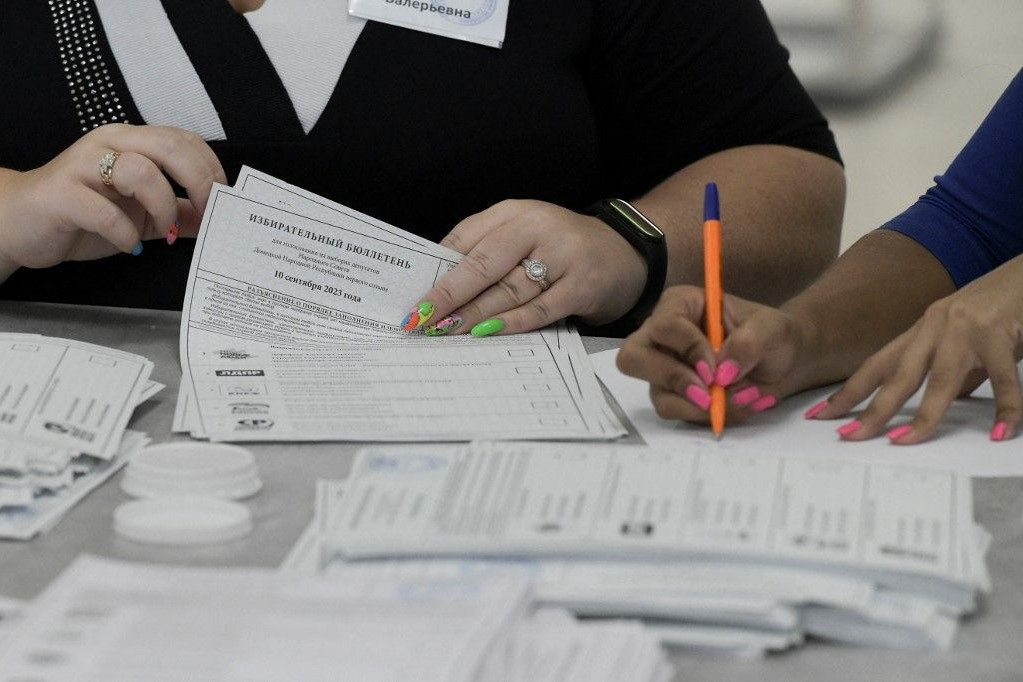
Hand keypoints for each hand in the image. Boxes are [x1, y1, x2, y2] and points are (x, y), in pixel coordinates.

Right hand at [0, 123, 224, 276]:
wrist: (20, 223)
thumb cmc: (83, 214)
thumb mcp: (141, 214)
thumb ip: (177, 214)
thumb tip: (213, 220)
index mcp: (132, 143)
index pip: (184, 140)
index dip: (210, 169)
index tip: (221, 199)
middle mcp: (110, 145)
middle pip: (169, 146)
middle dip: (198, 181)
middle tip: (206, 211)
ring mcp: (84, 166)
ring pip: (140, 171)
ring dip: (162, 205)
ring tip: (161, 230)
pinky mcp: (62, 193)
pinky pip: (103, 210)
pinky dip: (124, 232)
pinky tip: (128, 245)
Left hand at [400, 199, 646, 335]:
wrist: (627, 252)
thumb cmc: (563, 249)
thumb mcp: (523, 237)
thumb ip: (485, 253)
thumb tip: (437, 287)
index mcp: (513, 213)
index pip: (464, 240)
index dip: (434, 271)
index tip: (411, 298)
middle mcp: (536, 227)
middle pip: (482, 264)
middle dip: (446, 295)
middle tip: (420, 320)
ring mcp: (563, 256)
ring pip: (507, 289)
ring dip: (472, 314)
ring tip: (444, 332)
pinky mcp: (583, 285)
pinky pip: (540, 308)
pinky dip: (511, 322)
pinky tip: (486, 334)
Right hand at [616, 285, 813, 423]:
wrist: (783, 363)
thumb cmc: (774, 336)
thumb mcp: (773, 329)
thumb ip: (750, 342)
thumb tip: (723, 371)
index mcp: (681, 305)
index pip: (664, 326)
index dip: (687, 349)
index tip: (716, 369)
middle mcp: (662, 335)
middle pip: (634, 358)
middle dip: (672, 379)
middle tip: (708, 395)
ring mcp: (663, 367)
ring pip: (656, 392)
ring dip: (695, 405)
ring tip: (737, 400)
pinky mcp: (672, 394)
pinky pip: (673, 411)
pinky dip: (704, 416)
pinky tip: (734, 406)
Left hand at [813, 254, 1022, 443]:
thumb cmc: (1002, 309)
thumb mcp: (965, 341)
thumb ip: (954, 371)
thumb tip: (946, 401)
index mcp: (921, 330)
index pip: (876, 366)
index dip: (849, 392)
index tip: (822, 415)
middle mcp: (935, 327)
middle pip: (897, 375)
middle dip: (871, 409)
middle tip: (849, 435)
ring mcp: (965, 329)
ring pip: (939, 380)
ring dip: (923, 415)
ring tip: (904, 442)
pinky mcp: (999, 334)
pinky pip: (1003, 381)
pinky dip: (1005, 409)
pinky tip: (1001, 432)